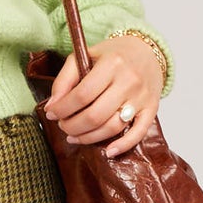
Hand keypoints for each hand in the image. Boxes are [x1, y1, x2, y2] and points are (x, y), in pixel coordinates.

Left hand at [42, 34, 163, 156]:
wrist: (147, 50)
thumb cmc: (114, 55)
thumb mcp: (86, 55)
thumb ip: (65, 78)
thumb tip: (52, 106)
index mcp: (112, 64)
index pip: (81, 95)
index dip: (62, 109)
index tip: (51, 113)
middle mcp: (129, 81)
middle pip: (95, 115)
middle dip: (72, 126)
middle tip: (63, 126)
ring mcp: (142, 97)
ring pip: (112, 127)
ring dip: (89, 137)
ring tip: (75, 136)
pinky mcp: (151, 108)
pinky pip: (138, 133)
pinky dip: (123, 146)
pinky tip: (108, 151)